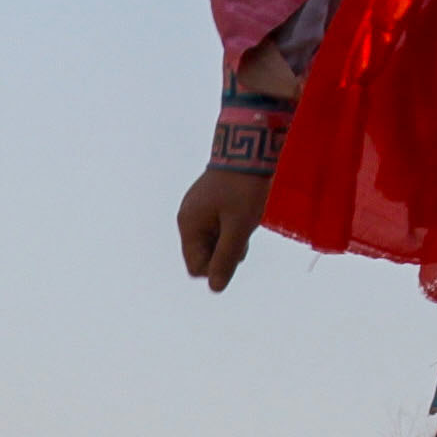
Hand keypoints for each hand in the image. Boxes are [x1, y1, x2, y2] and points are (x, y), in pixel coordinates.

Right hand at [174, 167, 266, 292]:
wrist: (248, 148)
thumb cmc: (243, 190)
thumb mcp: (238, 227)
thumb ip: (226, 258)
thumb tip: (216, 288)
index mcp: (189, 227)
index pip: (197, 268)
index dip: (218, 267)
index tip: (237, 248)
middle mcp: (188, 220)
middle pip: (205, 256)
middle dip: (226, 253)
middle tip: (243, 232)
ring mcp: (198, 210)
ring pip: (214, 242)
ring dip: (232, 240)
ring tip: (245, 219)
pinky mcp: (210, 203)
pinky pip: (218, 228)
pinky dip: (232, 227)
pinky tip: (243, 213)